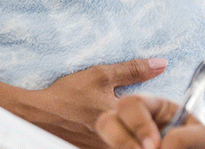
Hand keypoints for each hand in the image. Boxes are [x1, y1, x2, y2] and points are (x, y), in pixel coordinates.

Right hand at [24, 59, 167, 148]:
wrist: (38, 115)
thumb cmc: (68, 95)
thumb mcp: (101, 75)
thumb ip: (134, 70)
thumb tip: (161, 64)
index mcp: (120, 118)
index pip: (153, 125)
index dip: (162, 123)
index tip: (166, 120)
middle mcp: (113, 138)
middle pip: (144, 139)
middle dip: (152, 133)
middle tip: (155, 126)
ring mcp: (103, 148)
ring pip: (129, 145)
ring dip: (136, 138)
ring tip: (141, 130)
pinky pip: (113, 148)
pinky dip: (121, 142)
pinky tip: (122, 135)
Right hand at [97, 95, 204, 148]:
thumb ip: (189, 138)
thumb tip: (163, 148)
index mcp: (155, 110)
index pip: (132, 103)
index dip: (138, 123)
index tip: (154, 145)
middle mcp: (135, 127)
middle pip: (106, 121)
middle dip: (121, 140)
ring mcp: (128, 144)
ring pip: (106, 144)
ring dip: (121, 147)